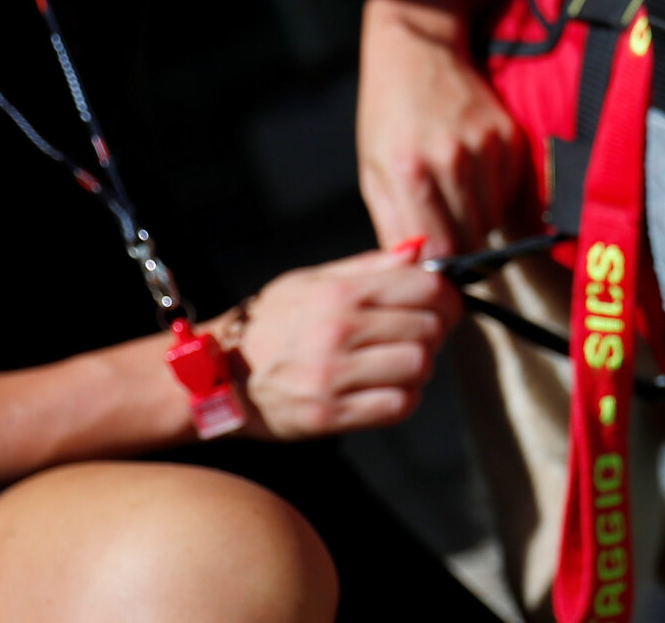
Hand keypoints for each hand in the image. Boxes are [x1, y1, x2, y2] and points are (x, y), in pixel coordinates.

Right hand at [234, 244, 459, 439]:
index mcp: (338, 294)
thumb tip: (419, 250)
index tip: (442, 305)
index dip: (446, 297)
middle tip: (418, 335)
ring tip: (399, 363)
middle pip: (429, 329)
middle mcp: (337, 331)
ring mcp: (333, 375)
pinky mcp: (330, 414)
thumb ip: (369, 266)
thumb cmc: (271, 322)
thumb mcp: (312, 280)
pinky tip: (385, 389)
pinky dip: (402, 398)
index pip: (424, 288)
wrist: (219, 374)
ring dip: (419, 367)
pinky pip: (397, 406)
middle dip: (434, 333)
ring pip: (419, 367)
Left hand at [356, 0, 524, 253]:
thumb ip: (393, 224)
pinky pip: (509, 192)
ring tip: (453, 196)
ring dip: (477, 221)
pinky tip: (471, 174)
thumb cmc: (387, 115)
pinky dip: (493, 195)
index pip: (439, 249)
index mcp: (407, 170)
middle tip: (444, 234)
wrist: (417, 50)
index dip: (439, 269)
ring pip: (493, 219)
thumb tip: (417, 272)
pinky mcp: (509, 136)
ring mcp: (485, 146)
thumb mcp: (372, 170)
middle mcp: (450, 159)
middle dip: (458, 247)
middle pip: (471, 239)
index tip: (435, 271)